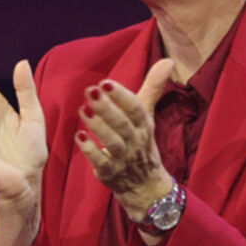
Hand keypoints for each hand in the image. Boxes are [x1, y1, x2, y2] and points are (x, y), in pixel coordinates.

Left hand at [74, 59, 175, 216]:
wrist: (146, 185)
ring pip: (113, 142)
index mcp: (144, 125)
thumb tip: (167, 60)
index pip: (136, 108)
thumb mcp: (148, 115)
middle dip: (107, 108)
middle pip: (123, 124)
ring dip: (98, 126)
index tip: (105, 82)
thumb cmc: (141, 142)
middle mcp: (135, 141)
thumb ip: (152, 87)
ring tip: (82, 109)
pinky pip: (101, 162)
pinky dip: (90, 150)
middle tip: (90, 91)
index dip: (122, 96)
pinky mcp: (110, 173)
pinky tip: (78, 137)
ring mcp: (123, 158)